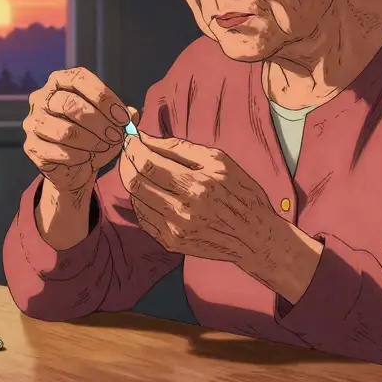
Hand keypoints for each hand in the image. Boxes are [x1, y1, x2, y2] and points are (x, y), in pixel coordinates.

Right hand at [23, 67, 134, 195]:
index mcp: (60, 81)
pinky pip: (58, 151)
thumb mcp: (112, 124)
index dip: (104, 97)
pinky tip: (87, 158)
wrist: (74, 169)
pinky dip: (78, 156)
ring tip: (103, 147)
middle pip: (70, 104)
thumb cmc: (94, 139)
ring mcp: (33, 121)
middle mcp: (41, 97)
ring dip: (91, 141)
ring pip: (65, 131)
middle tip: (117, 136)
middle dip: (99, 122)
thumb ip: (123, 117)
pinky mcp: (31, 146)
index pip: (79, 79)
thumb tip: (133, 113)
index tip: (123, 118)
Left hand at [120, 132, 322, 301]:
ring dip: (132, 180)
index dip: (133, 148)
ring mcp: (174, 229)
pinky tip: (150, 191)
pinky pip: (142, 217)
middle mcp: (183, 210)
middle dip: (127, 161)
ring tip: (140, 168)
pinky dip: (140, 200)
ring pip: (136, 199)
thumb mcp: (220, 161)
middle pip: (135, 181)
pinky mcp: (170, 242)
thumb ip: (181, 148)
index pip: (148, 163)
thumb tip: (148, 138)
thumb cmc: (241, 193)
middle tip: (129, 151)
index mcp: (197, 185)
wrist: (254, 237)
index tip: (131, 138)